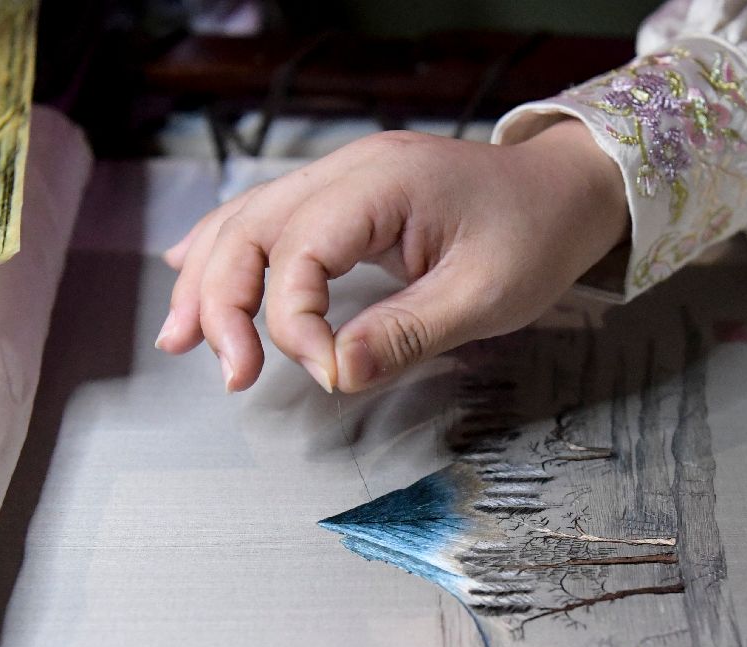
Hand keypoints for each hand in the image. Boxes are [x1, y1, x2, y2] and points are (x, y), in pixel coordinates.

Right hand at [155, 119, 627, 392]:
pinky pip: (267, 218)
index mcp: (383, 185)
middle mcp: (349, 172)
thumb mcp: (485, 296)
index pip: (298, 253)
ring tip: (180, 341)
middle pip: (251, 230)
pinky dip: (226, 251)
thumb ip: (406, 333)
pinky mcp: (344, 199)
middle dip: (225, 303)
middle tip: (231, 374)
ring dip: (208, 281)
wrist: (566, 191)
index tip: (329, 375)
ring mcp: (342, 179)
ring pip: (246, 222)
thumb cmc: (535, 234)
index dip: (295, 324)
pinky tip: (187, 275)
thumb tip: (336, 374)